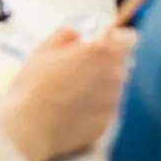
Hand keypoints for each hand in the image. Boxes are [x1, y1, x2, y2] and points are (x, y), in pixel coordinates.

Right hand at [0, 25, 134, 160]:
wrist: (31, 126)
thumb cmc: (35, 83)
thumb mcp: (45, 48)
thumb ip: (67, 35)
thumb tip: (78, 35)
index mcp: (100, 53)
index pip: (129, 39)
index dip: (115, 38)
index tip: (101, 42)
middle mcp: (114, 77)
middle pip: (121, 63)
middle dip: (105, 62)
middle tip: (79, 67)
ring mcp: (113, 103)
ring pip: (114, 86)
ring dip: (101, 83)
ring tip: (74, 89)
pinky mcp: (108, 124)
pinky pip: (107, 107)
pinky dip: (96, 104)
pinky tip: (74, 107)